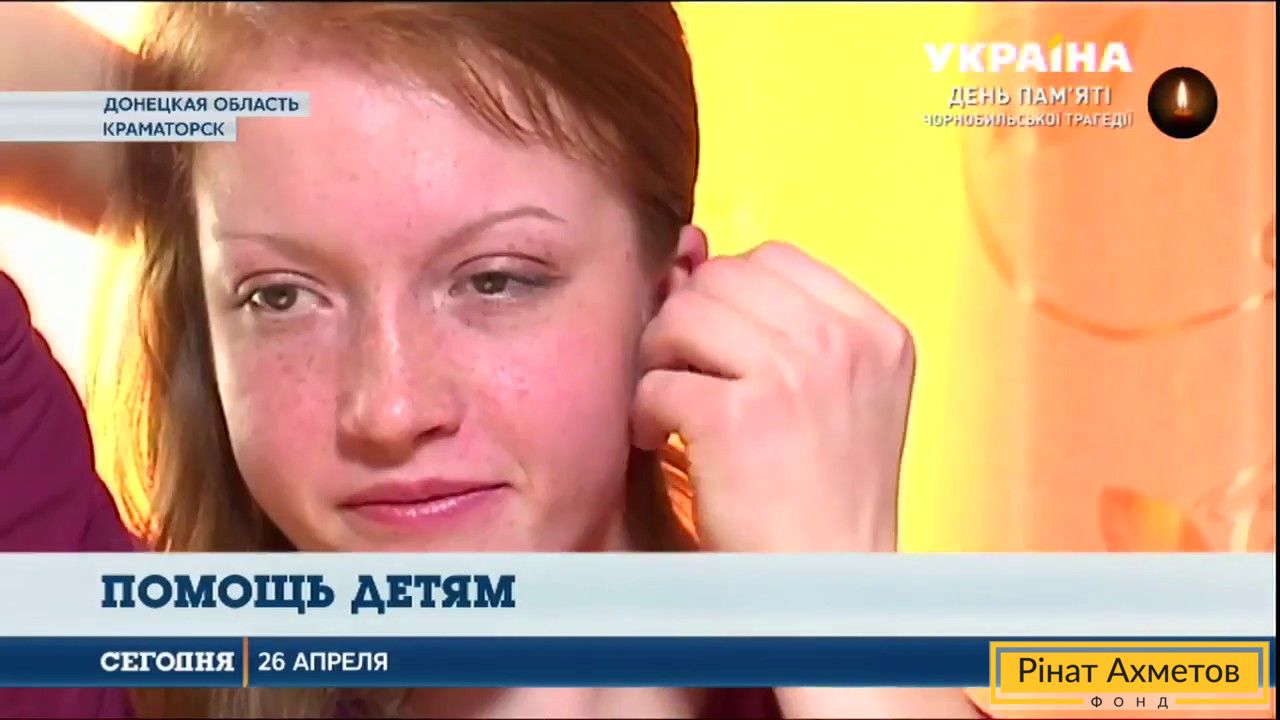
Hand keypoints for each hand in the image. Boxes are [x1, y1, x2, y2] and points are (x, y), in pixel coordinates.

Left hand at [633, 230, 915, 552]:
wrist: (829, 587)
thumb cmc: (825, 495)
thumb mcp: (842, 395)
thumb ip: (786, 327)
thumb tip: (686, 259)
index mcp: (875, 332)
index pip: (774, 256)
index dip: (728, 294)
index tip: (718, 345)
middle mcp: (842, 343)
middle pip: (721, 278)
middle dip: (687, 323)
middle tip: (685, 375)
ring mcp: (794, 376)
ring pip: (682, 317)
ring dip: (660, 361)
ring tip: (674, 408)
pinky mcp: (738, 419)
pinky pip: (657, 381)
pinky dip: (646, 413)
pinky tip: (665, 442)